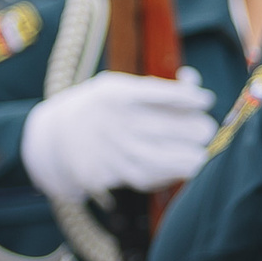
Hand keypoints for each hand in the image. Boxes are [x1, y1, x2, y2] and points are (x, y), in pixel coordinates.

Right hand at [20, 67, 218, 201]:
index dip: (188, 97)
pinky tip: (181, 171)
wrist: (53, 139)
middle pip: (164, 127)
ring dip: (186, 159)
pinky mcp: (104, 174)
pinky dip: (165, 175)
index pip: (160, 93)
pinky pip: (142, 177)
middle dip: (193, 130)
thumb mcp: (117, 88)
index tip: (206, 100)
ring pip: (156, 157)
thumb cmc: (98, 109)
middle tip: (208, 131)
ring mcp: (107, 149)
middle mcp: (111, 121)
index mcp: (115, 93)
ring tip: (204, 157)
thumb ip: (155, 88)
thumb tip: (194, 83)